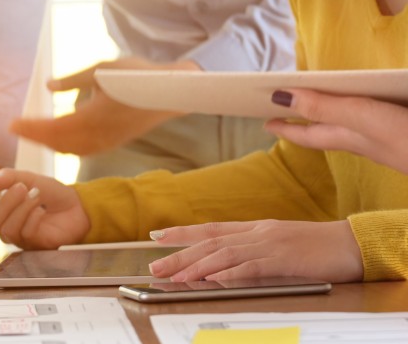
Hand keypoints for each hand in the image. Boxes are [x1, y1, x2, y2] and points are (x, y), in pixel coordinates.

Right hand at [0, 168, 88, 248]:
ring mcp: (19, 237)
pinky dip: (32, 219)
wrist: (78, 206)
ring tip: (35, 194)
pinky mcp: (34, 245)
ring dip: (21, 209)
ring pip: (7, 229)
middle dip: (5, 201)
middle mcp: (4, 224)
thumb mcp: (30, 179)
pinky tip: (41, 211)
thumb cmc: (51, 195)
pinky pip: (25, 234)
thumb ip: (11, 177)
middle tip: (22, 187)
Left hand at [10, 57, 198, 155]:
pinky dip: (64, 147)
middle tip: (14, 129)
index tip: (12, 124)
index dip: (30, 128)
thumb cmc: (138, 75)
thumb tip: (48, 87)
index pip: (53, 127)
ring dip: (48, 143)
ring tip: (31, 133)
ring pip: (69, 150)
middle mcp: (98, 135)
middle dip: (34, 136)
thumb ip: (73, 80)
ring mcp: (106, 142)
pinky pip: (82, 151)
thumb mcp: (103, 69)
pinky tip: (57, 140)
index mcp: (94, 117)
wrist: (170, 94)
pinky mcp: (113, 143)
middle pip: (57, 142)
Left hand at [148, 219, 363, 282]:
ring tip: (175, 277)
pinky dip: (228, 273)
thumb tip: (226, 263)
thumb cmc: (319, 246)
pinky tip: (212, 280)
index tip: (157, 236)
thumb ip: (254, 249)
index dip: (182, 232)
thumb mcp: (280, 243)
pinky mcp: (284, 260)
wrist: (352, 243)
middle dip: (180, 255)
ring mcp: (270, 244)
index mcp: (256, 228)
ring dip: (196, 266)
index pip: (211, 229)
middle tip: (156, 267)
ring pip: (224, 253)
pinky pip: (251, 267)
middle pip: (210, 242)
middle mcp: (258, 232)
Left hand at [265, 89, 407, 174]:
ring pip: (353, 125)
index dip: (286, 126)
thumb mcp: (362, 116)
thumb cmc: (407, 138)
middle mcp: (366, 140)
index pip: (309, 133)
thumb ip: (323, 106)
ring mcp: (389, 139)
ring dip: (335, 113)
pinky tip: (372, 106)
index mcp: (350, 137)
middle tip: (286, 108)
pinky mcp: (405, 132)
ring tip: (320, 103)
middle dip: (308, 118)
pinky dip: (365, 109)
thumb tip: (278, 98)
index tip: (266, 122)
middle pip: (329, 129)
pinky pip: (377, 118)